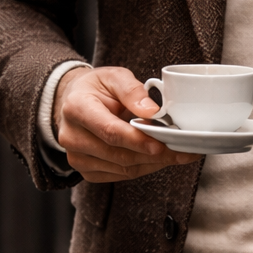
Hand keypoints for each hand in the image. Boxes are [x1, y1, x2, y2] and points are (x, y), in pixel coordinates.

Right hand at [53, 66, 201, 181]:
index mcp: (77, 108)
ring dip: (153, 163)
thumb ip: (132, 91)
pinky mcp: (86, 171)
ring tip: (176, 153)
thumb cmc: (96, 89)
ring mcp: (77, 157)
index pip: (110, 131)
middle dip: (154, 155)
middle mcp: (72, 136)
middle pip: (119, 154)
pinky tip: (157, 158)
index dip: (138, 141)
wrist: (74, 102)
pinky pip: (120, 176)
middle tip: (181, 150)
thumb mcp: (114, 77)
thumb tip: (152, 111)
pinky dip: (143, 168)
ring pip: (123, 169)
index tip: (161, 145)